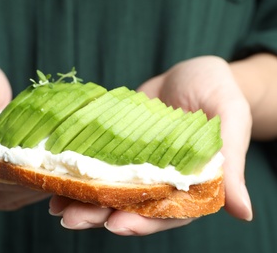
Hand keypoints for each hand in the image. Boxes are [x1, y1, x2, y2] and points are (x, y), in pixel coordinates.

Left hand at [49, 56, 252, 234]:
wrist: (193, 73)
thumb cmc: (220, 92)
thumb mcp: (231, 121)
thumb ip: (232, 164)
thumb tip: (244, 213)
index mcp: (188, 183)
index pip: (166, 212)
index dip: (143, 222)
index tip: (117, 224)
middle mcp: (158, 179)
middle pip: (129, 205)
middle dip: (100, 214)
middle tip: (71, 219)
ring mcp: (134, 164)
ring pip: (108, 189)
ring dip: (81, 199)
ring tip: (55, 206)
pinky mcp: (117, 147)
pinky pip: (97, 163)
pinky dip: (77, 171)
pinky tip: (54, 178)